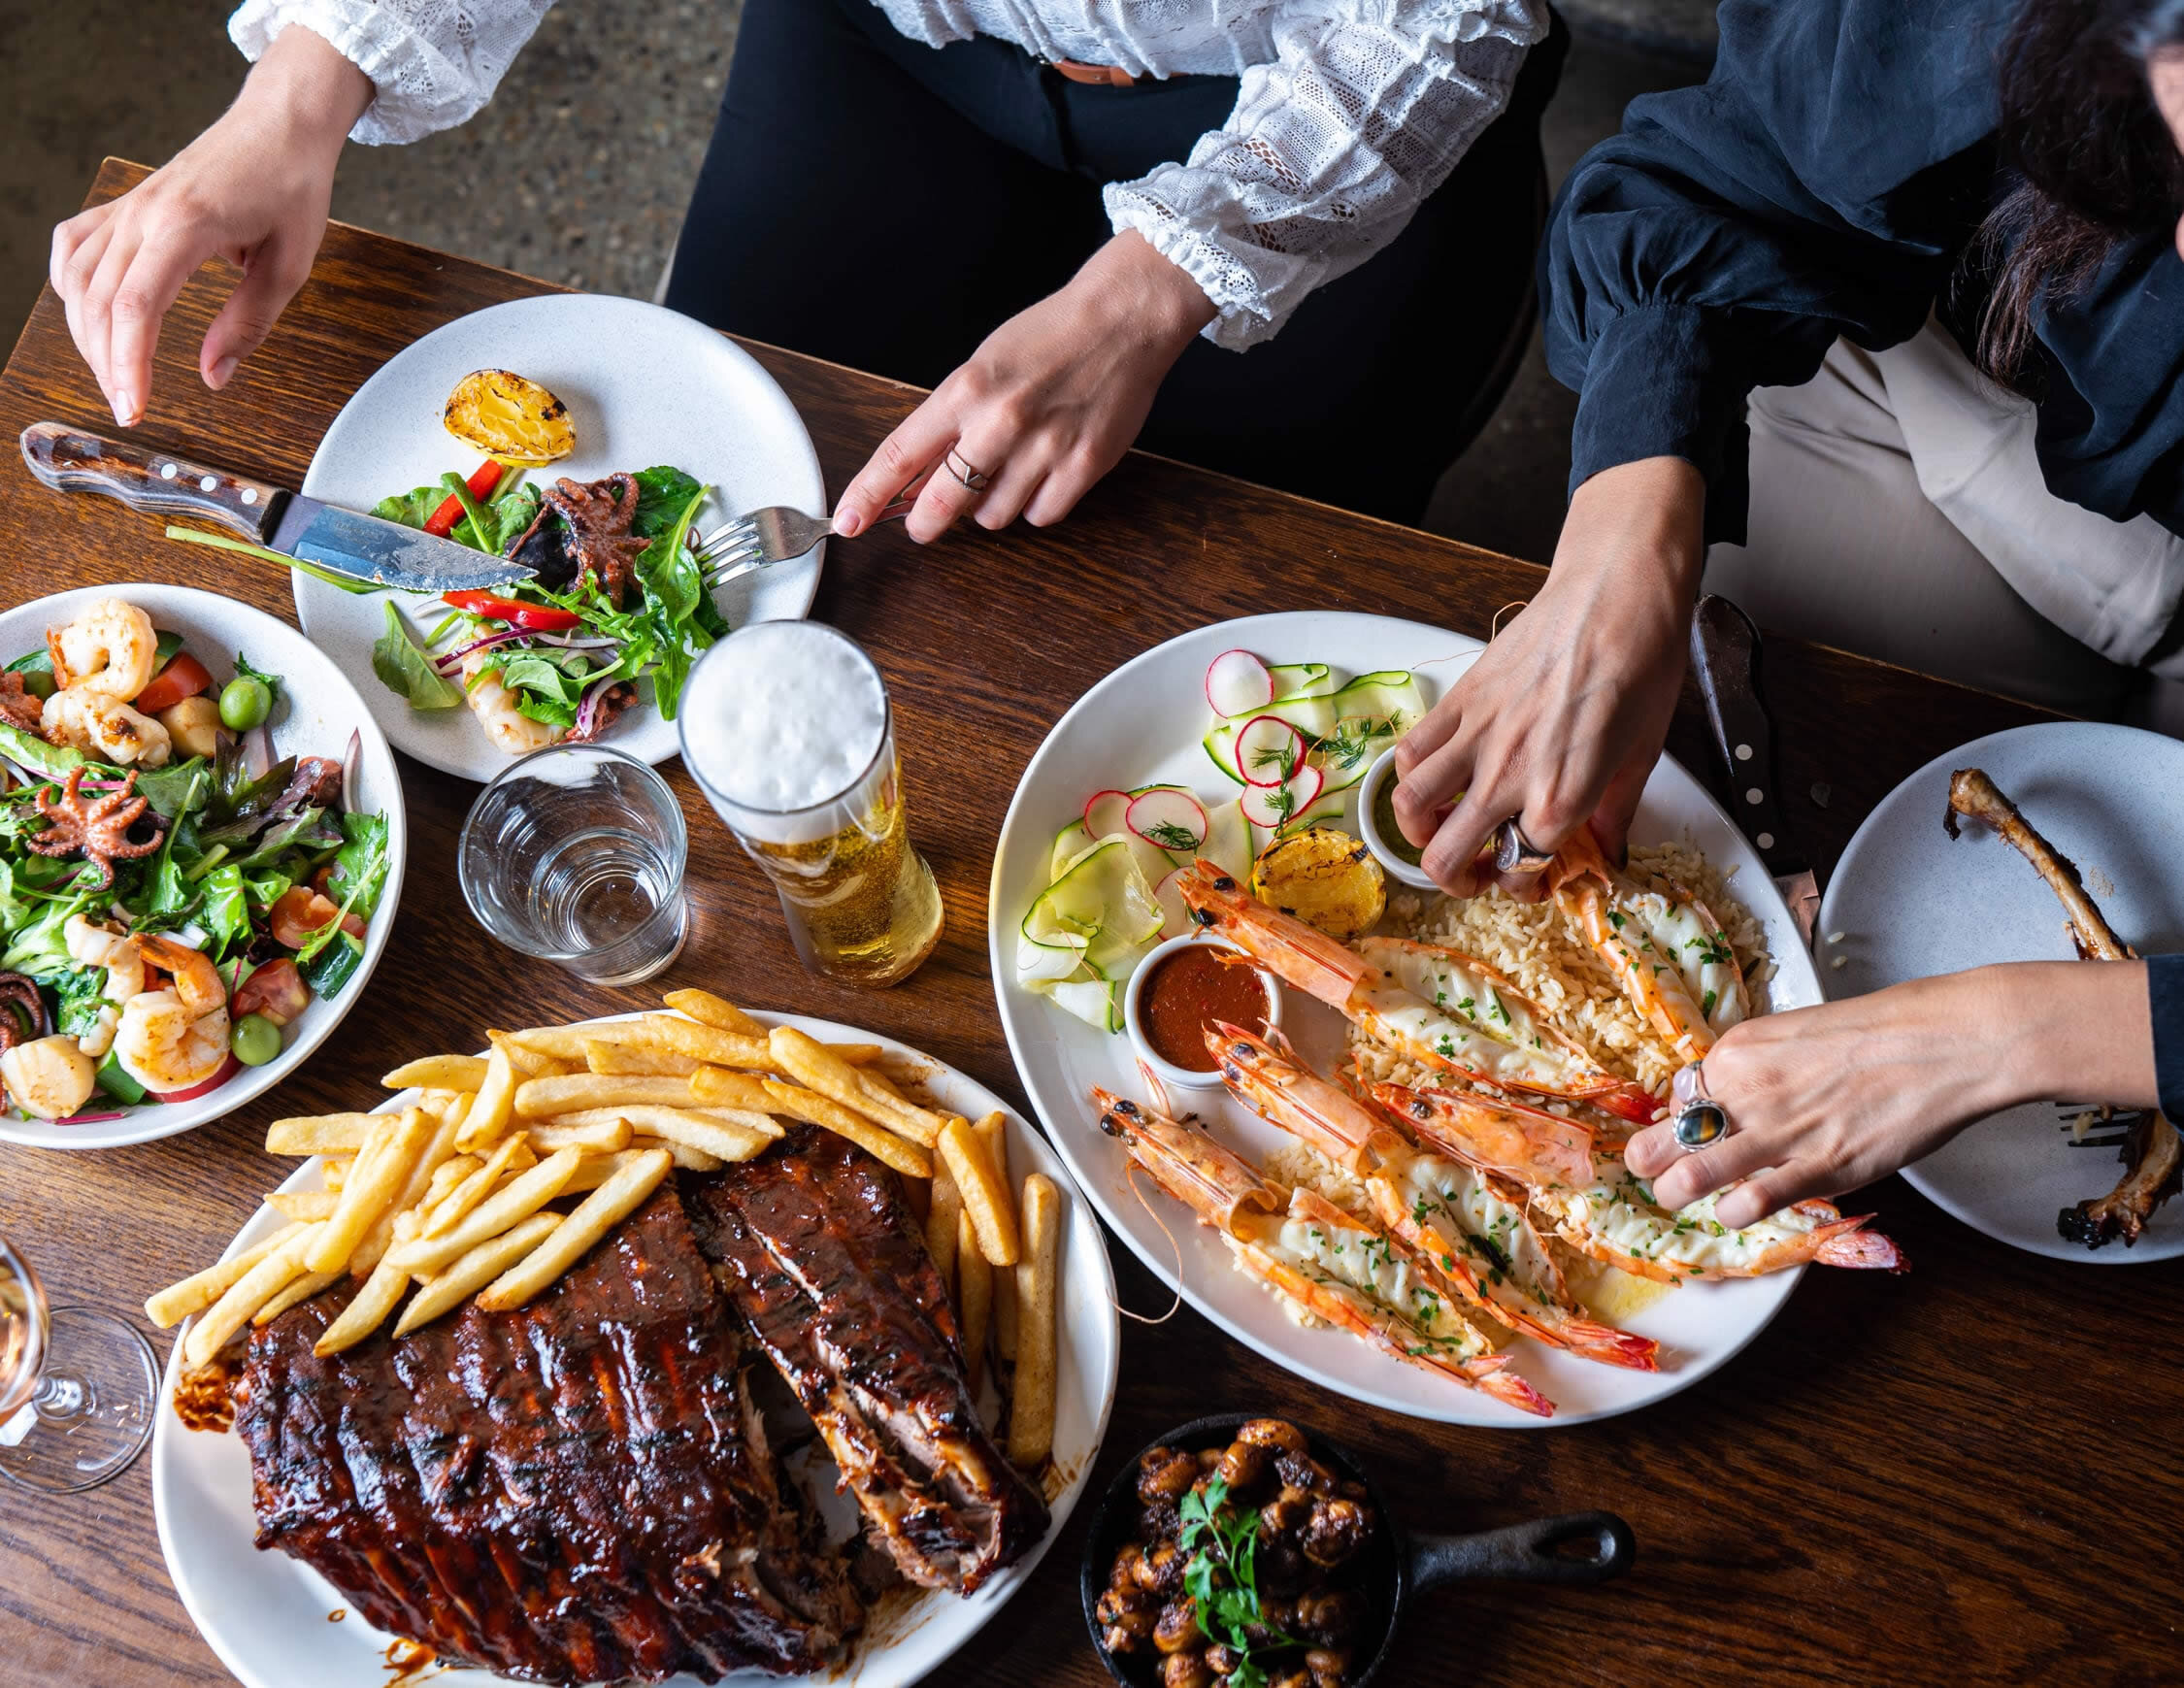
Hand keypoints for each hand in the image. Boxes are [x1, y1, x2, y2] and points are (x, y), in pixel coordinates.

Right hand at [50, 26, 370, 425]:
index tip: (133, 407)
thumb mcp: (289, 265)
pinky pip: (75, 246)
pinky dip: (71, 286)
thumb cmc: (290, 186)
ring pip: (79, 278)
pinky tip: (86, 316)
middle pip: (101, 301)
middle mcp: (143, 213)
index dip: (128, 363)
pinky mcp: (125, 205)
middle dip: (107, 363)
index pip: (137, 305)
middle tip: (128, 408)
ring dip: (87, 333)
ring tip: (114, 375)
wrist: (278, 125)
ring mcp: (128, 206)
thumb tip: (213, 376)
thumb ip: (249, 323)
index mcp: (186, 226)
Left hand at [833, 232, 1215, 543]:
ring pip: (993, 517)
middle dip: (925, 523)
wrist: (1122, 320)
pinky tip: (1041, 476)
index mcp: (966, 389)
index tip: (846, 520)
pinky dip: (1035, 505)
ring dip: (989, 507)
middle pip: (942, 503)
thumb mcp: (983, 366)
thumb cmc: (1050, 337)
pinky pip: (1040, 516)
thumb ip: (950, 421)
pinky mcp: (1083, 466)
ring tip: (1007, 473)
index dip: (867, 495)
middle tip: (922, 526)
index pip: (900, 454)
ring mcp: (1044, 447)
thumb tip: (917, 477)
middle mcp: (1000, 421)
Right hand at [1392, 457, 1705, 896]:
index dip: (1527, 882)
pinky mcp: (1459, 699)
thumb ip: (1614, 812)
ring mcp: (1477, 736)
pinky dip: (1411, 775)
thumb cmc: (1642, 664)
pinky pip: (1410, 751)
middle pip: (1447, 857)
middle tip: (1473, 873)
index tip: (1536, 874)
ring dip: (1420, 832)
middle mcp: (1510, 774)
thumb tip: (1604, 851)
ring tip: (1441, 828)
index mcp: (1563, 796)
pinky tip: (1435, 776)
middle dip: (1458, 880)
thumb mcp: (1643, 753)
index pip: (1521, 869)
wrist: (1618, 593)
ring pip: (1410, 807)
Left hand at [1624, 962, 2160, 1226]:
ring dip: (1678, 1194)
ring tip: (1680, 1199)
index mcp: (1737, 1052)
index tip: (1680, 1134)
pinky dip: (1735, 1212)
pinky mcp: (1821, 1165)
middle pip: (1668, 1138)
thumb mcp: (1793, 1034)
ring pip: (1694, 1175)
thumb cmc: (1877, 1034)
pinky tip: (1737, 1210)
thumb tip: (1721, 1098)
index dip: (1674, 1121)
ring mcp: (1780, 1130)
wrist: (1944, 1040)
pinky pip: (1755, 1200)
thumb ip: (1754, 1070)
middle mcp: (1746, 1089)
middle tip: (1660, 1176)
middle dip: (1654, 1164)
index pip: (1677, 1096)